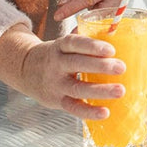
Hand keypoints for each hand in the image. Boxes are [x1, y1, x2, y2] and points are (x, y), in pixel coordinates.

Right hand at [0, 23, 124, 119]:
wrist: (24, 70)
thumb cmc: (55, 55)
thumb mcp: (63, 44)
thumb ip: (84, 40)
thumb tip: (117, 33)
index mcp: (59, 47)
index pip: (74, 43)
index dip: (92, 46)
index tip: (111, 50)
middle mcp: (56, 64)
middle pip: (77, 64)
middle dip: (100, 66)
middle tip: (122, 67)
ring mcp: (55, 84)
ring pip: (77, 88)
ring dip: (100, 90)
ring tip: (120, 90)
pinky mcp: (56, 101)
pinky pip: (73, 108)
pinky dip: (89, 112)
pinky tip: (105, 112)